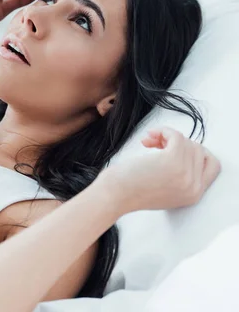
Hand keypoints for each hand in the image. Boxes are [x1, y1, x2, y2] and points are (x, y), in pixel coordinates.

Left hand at [94, 126, 220, 213]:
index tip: (175, 149)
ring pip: (187, 141)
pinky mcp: (173, 162)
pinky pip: (177, 136)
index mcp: (194, 195)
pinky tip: (149, 138)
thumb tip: (185, 146)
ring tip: (150, 141)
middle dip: (178, 142)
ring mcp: (185, 175)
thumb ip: (181, 175)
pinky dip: (164, 131)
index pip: (212, 165)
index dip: (195, 153)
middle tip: (156, 144)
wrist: (115, 195)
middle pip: (198, 149)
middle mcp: (194, 187)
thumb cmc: (132, 188)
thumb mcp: (166, 188)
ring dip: (167, 136)